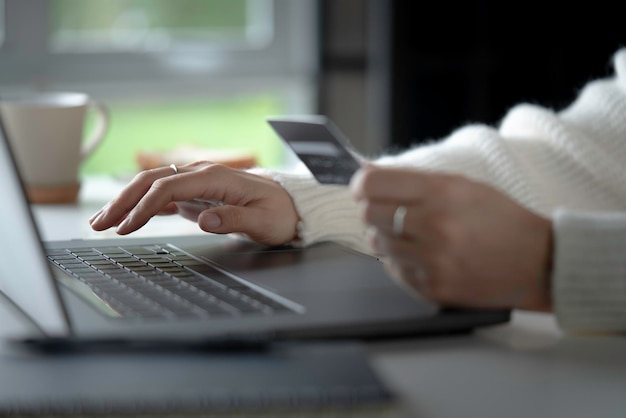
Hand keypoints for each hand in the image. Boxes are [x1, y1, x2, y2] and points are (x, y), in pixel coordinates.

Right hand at [89, 161, 299, 245]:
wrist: (291, 205)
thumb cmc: (279, 213)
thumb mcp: (264, 221)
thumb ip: (234, 219)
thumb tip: (206, 219)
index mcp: (216, 178)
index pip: (169, 188)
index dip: (144, 207)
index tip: (126, 226)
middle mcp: (202, 175)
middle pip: (152, 182)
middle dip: (123, 201)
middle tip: (98, 223)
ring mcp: (197, 182)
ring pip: (152, 186)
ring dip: (126, 202)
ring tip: (102, 221)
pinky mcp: (197, 194)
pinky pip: (163, 196)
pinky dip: (142, 206)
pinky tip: (127, 218)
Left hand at [350, 165, 552, 310]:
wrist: (540, 263)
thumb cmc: (500, 219)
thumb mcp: (462, 185)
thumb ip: (412, 180)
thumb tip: (365, 174)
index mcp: (442, 192)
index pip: (371, 184)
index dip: (362, 184)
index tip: (363, 188)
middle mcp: (434, 225)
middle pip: (368, 214)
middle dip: (374, 210)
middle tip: (391, 211)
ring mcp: (432, 261)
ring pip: (377, 243)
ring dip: (388, 236)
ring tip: (417, 235)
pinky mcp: (432, 288)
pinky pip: (393, 269)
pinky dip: (401, 260)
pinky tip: (426, 255)